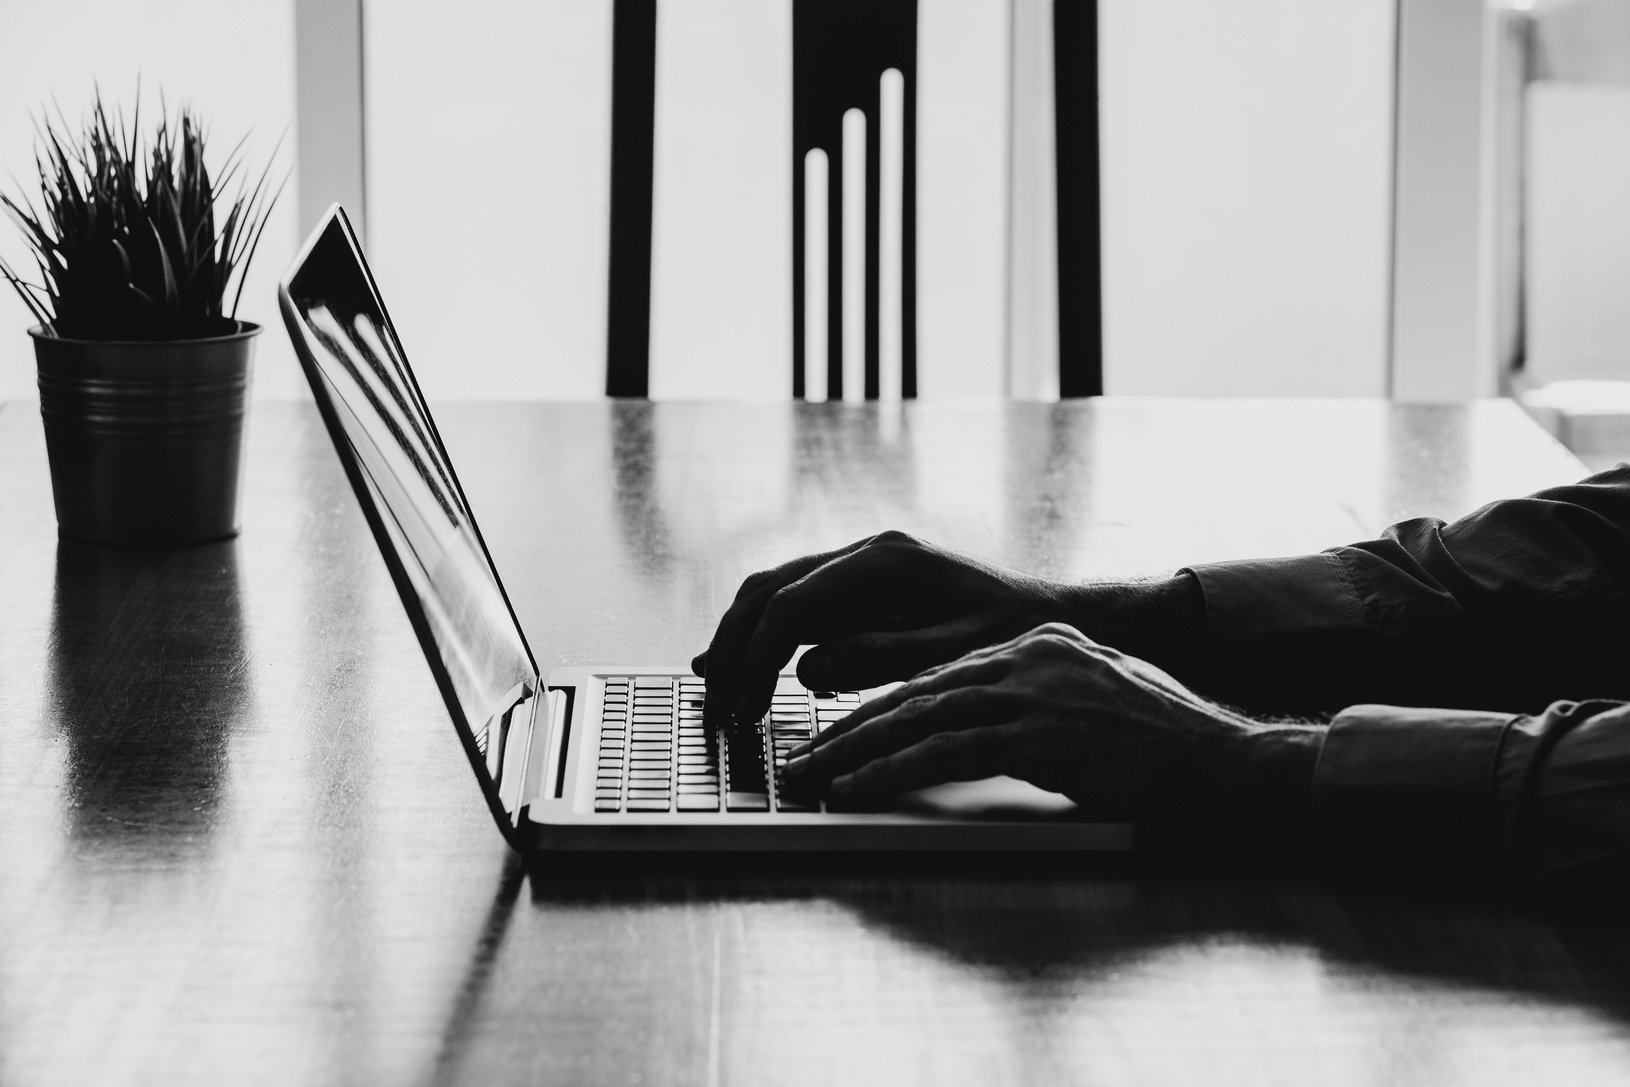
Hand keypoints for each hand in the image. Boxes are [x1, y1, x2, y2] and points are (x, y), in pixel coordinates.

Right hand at [693, 531, 1085, 725]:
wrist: (1048, 615)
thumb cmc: (1011, 634)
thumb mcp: (952, 653)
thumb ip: (879, 657)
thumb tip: (809, 668)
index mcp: (885, 562)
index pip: (793, 605)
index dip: (758, 658)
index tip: (744, 706)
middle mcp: (863, 554)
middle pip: (768, 591)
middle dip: (734, 648)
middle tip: (715, 705)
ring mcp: (858, 568)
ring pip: (772, 594)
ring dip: (739, 641)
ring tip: (714, 689)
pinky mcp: (859, 589)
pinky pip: (795, 607)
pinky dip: (762, 638)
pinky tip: (738, 667)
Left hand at [779, 623, 1319, 831]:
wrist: (1229, 764)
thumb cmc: (1166, 746)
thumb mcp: (1090, 705)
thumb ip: (1032, 706)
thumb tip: (971, 731)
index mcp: (1038, 644)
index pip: (938, 675)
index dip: (881, 707)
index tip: (838, 735)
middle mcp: (1030, 655)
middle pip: (917, 690)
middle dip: (852, 727)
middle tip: (803, 756)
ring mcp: (1038, 690)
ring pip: (920, 716)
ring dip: (856, 750)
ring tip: (812, 777)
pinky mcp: (1045, 732)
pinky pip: (948, 751)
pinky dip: (894, 770)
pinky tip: (858, 789)